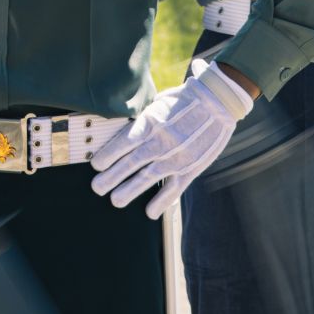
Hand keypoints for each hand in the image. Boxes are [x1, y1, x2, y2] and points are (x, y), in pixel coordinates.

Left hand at [90, 59, 251, 218]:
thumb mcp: (156, 103)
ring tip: (115, 201)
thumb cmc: (182, 100)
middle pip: (131, 163)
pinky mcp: (192, 167)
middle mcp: (161, 141)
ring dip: (130, 191)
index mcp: (150, 123)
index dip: (108, 156)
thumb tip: (120, 130)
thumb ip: (141, 120)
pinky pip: (174, 188)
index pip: (123, 143)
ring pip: (148, 178)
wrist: (217, 101)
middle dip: (111, 177)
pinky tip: (150, 213)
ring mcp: (177, 157)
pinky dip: (162, 202)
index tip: (96, 165)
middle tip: (97, 187)